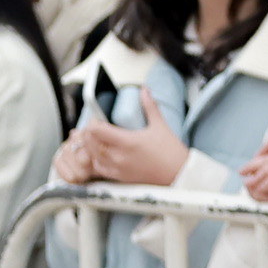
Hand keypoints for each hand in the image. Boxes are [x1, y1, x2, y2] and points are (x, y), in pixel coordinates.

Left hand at [57, 115, 188, 191]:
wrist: (179, 173)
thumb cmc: (171, 152)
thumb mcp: (160, 126)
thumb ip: (149, 106)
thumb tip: (144, 90)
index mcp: (128, 141)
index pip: (96, 130)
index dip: (93, 122)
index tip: (99, 119)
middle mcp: (119, 156)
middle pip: (89, 142)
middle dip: (89, 133)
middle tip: (95, 127)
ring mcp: (117, 168)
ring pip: (90, 155)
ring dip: (90, 146)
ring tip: (96, 139)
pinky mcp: (118, 177)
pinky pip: (97, 168)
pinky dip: (95, 159)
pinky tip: (101, 154)